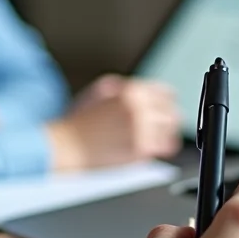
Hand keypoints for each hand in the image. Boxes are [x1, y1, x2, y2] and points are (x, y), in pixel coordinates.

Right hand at [48, 75, 180, 169]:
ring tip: (158, 139)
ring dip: (166, 135)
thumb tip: (142, 90)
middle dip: (168, 120)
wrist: (66, 145)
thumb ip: (123, 87)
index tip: (165, 109)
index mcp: (131, 91)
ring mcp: (142, 129)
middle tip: (164, 127)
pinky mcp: (140, 149)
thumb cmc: (78, 121)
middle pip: (173, 113)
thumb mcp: (99, 91)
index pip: (166, 94)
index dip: (166, 103)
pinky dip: (159, 148)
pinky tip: (151, 149)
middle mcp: (140, 108)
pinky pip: (163, 148)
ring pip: (171, 131)